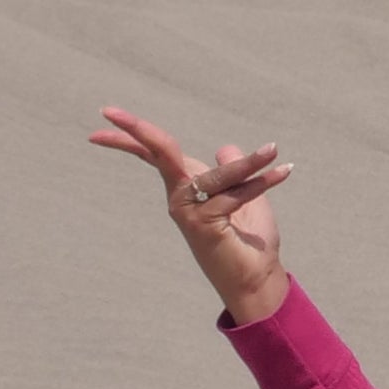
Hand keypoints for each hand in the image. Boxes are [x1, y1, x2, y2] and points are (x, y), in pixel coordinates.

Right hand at [92, 107, 295, 325]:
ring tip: (274, 150)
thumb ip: (234, 171)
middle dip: (136, 131)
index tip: (104, 114)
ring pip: (215, 175)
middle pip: (160, 154)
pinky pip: (235, 196)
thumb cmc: (246, 239)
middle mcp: (180, 197)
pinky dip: (262, 183)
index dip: (132, 134)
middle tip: (107, 110)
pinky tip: (283, 172)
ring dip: (249, 164)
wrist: (257, 277)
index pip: (156, 153)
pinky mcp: (204, 226)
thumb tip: (226, 148)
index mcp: (185, 186)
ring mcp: (188, 212)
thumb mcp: (244, 196)